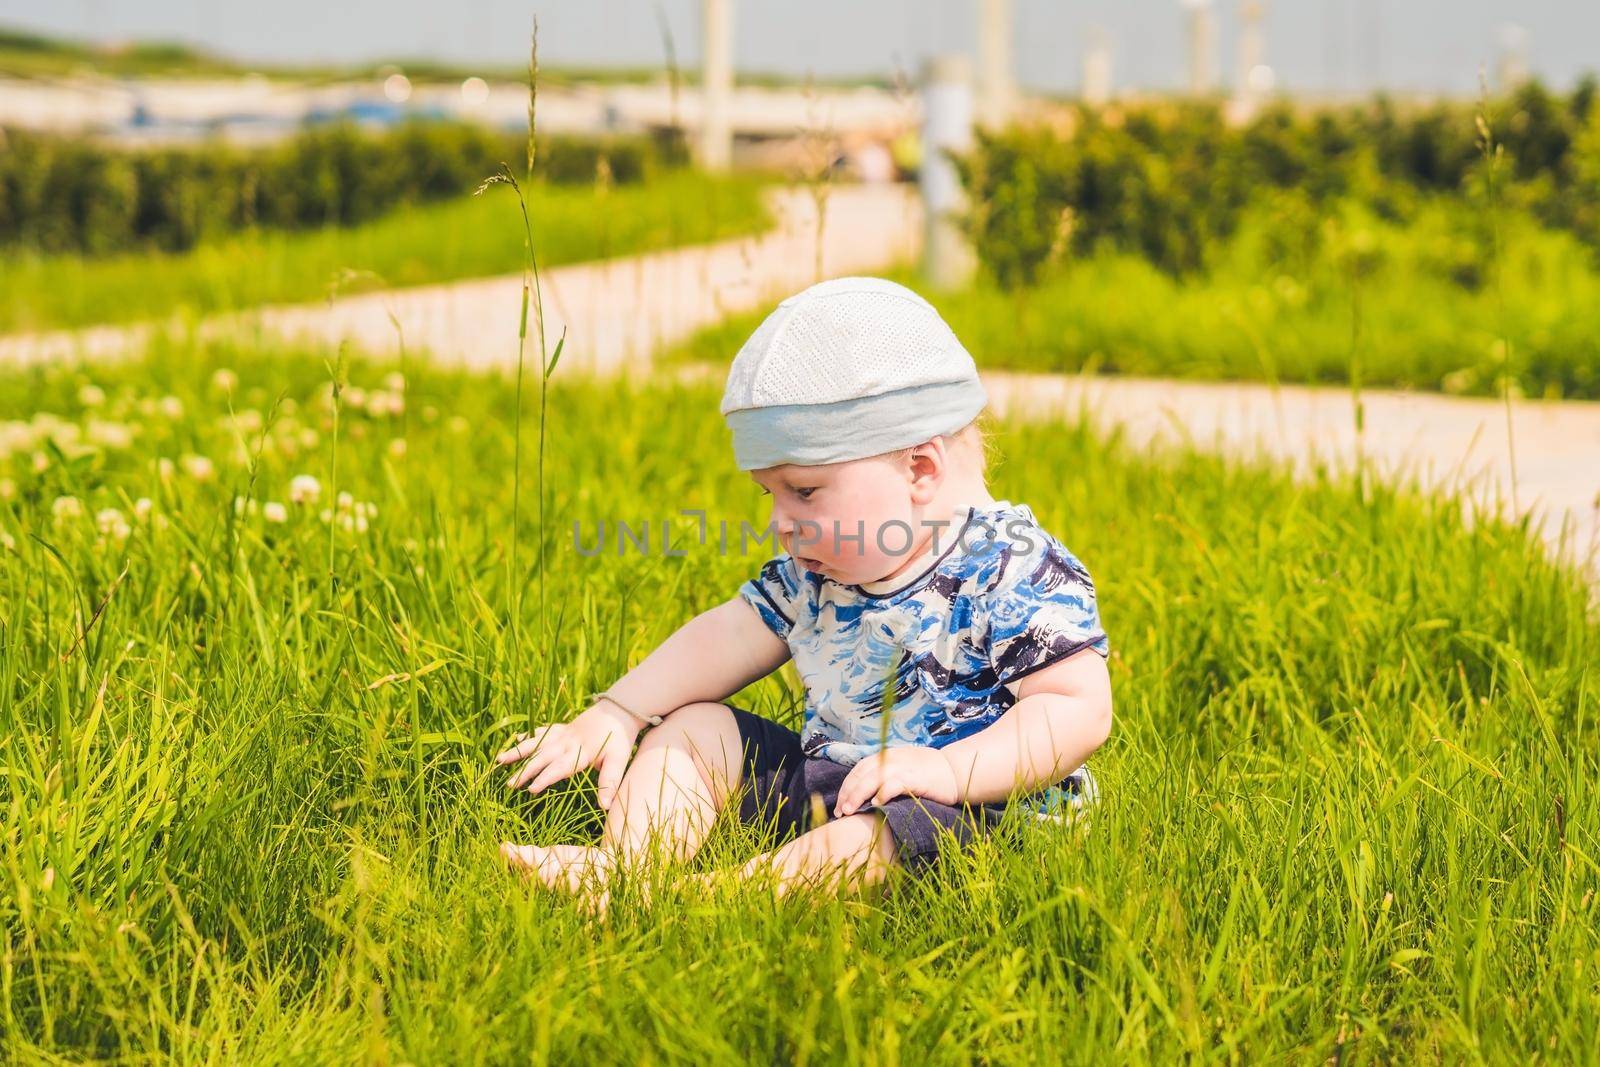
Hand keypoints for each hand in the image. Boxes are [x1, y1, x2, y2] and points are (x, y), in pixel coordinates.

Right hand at [495, 701, 642, 809]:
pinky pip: (542, 731)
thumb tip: (605, 806)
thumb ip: (609, 782)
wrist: (620, 708)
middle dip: (525, 771)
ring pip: (536, 743)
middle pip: (542, 758)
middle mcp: (567, 742)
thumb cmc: (619, 738)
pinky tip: (515, 739)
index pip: (560, 768)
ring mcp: (562, 733)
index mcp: (580, 752)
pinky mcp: (562, 728)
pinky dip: (529, 736)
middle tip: (509, 785)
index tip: (530, 790)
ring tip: (499, 760)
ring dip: (518, 752)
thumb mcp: (618, 760)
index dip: (545, 779)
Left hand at [833, 746, 959, 817]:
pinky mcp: (914, 778)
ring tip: (849, 811)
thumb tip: (866, 793)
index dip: (847, 786)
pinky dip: (882, 793)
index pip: (859, 769)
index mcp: (886, 756)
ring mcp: (902, 767)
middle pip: (861, 775)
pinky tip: (875, 805)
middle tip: (840, 812)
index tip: (840, 804)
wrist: (956, 770)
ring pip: (871, 779)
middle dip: (847, 793)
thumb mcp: (903, 767)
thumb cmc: (929, 774)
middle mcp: (890, 759)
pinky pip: (893, 784)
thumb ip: (885, 774)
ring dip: (857, 795)